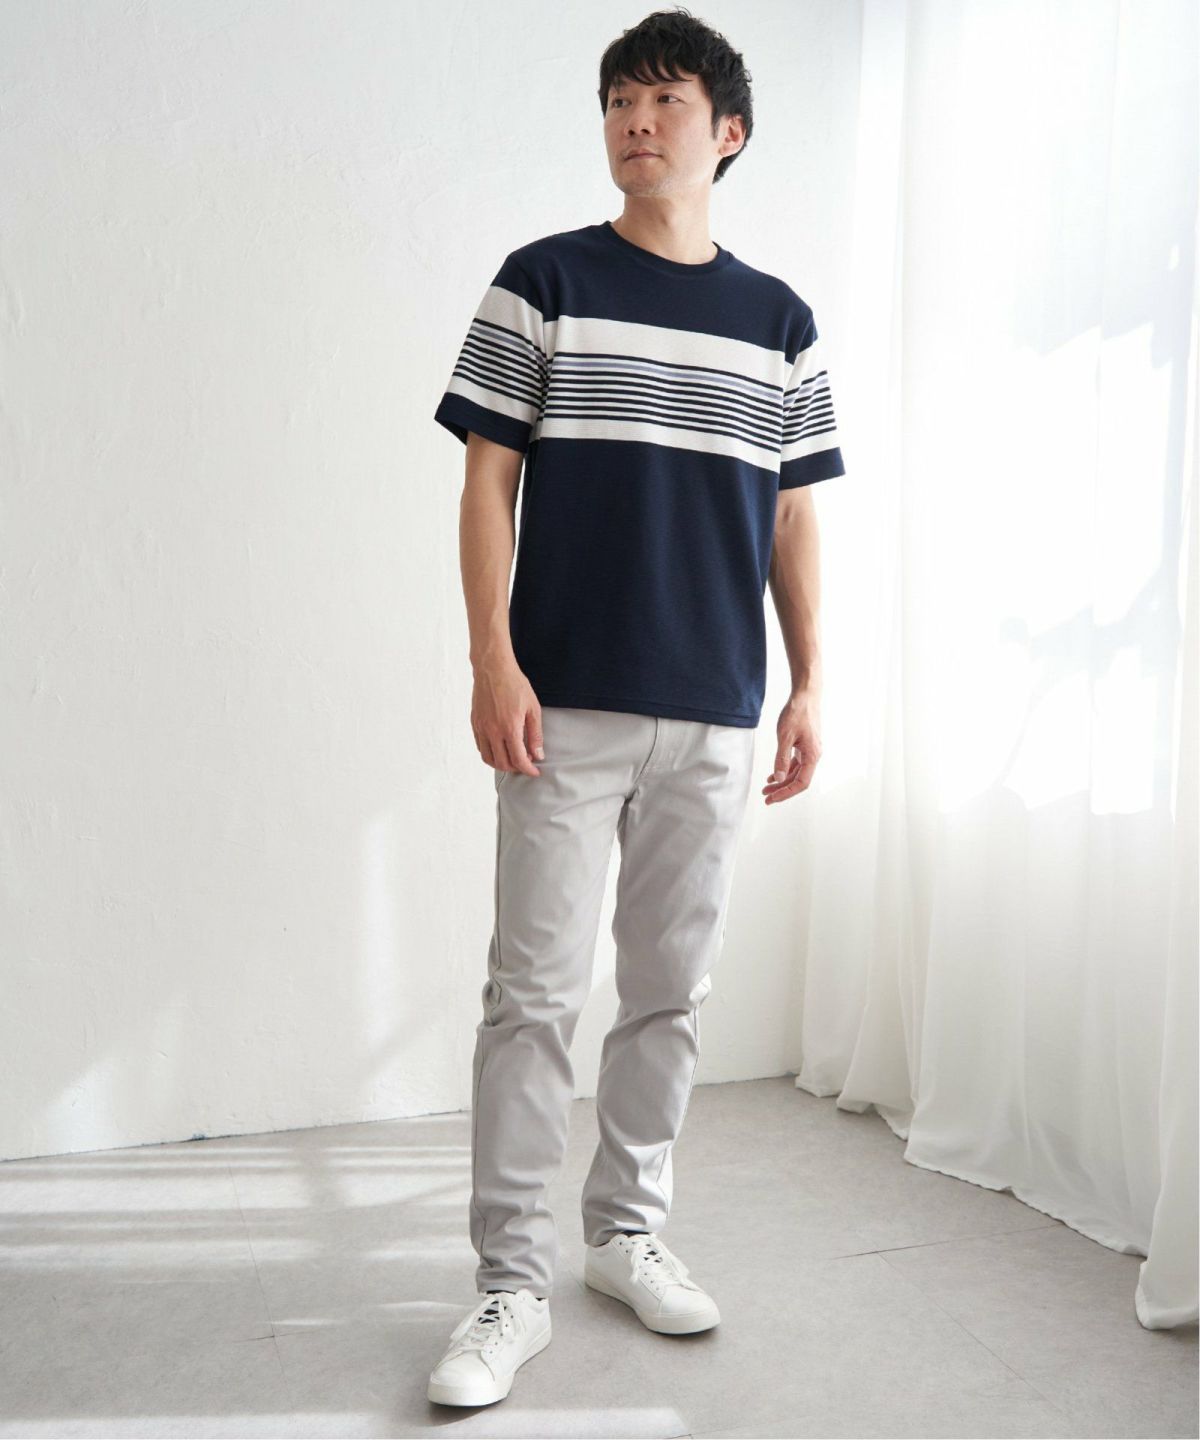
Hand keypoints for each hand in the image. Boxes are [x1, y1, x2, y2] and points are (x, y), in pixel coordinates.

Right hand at [471, 663, 543, 776]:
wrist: (493, 668)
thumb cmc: (515, 685)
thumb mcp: (533, 709)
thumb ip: (535, 734)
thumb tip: (538, 754)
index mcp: (510, 728)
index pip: (519, 760)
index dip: (528, 769)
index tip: (535, 771)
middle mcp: (493, 731)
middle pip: (502, 763)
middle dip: (516, 768)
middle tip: (525, 763)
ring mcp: (481, 728)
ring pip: (488, 758)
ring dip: (501, 764)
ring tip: (512, 759)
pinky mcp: (475, 723)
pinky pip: (480, 747)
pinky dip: (490, 753)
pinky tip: (500, 748)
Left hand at [762, 687, 820, 803]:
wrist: (806, 696)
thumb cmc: (798, 712)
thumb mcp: (785, 737)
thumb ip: (782, 759)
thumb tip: (778, 777)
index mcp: (812, 756)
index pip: (801, 783)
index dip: (786, 793)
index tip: (772, 798)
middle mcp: (814, 756)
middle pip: (798, 780)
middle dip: (782, 790)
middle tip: (766, 797)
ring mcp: (810, 751)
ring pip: (796, 773)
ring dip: (782, 781)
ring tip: (767, 788)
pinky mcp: (805, 746)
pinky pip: (796, 763)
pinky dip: (785, 770)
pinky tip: (774, 775)